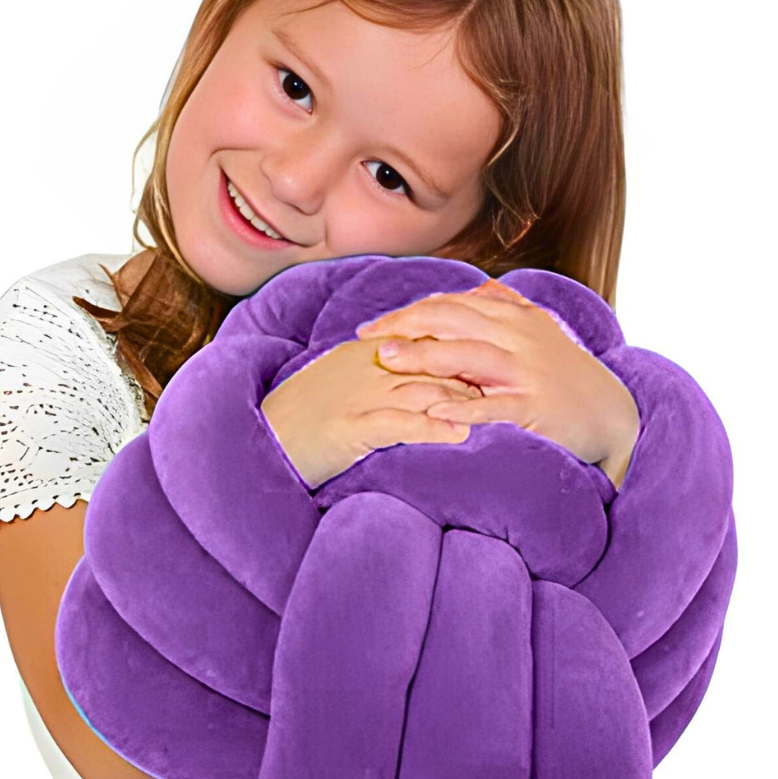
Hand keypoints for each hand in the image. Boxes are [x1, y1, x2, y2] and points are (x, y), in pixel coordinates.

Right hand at [260, 337, 482, 489]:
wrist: (262, 439)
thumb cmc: (303, 416)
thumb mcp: (342, 381)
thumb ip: (378, 370)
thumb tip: (414, 368)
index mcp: (368, 354)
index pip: (426, 339)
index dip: (464, 343)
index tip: (501, 352)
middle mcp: (368, 368)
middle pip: (433, 360)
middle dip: (476, 370)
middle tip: (515, 382)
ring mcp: (360, 396)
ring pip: (423, 388)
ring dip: (464, 397)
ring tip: (502, 408)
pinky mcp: (350, 428)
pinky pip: (398, 424)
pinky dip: (431, 427)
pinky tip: (460, 434)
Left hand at [354, 279, 640, 477]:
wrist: (614, 416)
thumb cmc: (568, 376)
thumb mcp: (540, 333)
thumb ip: (507, 308)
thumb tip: (476, 290)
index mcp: (514, 318)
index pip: (451, 304)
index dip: (409, 312)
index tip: (374, 326)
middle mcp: (519, 337)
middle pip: (453, 320)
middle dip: (405, 325)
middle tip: (367, 338)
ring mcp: (527, 371)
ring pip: (469, 355)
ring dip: (426, 356)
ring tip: (389, 360)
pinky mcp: (535, 406)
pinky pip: (493, 405)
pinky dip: (462, 407)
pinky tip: (432, 411)